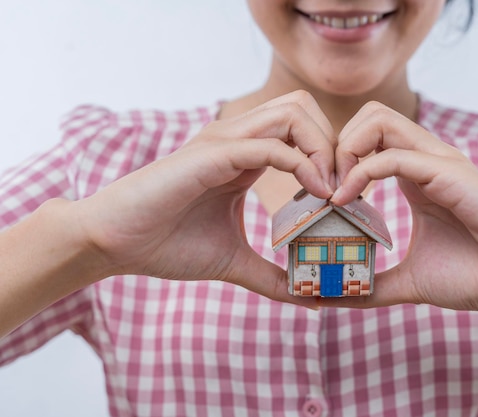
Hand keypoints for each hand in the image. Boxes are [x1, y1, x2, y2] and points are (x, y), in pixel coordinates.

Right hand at [71, 91, 334, 303]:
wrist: (115, 242)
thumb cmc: (167, 244)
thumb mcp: (234, 261)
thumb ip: (272, 275)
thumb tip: (308, 298)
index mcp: (245, 156)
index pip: (302, 131)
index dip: (332, 156)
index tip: (346, 197)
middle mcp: (238, 139)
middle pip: (304, 108)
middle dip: (334, 142)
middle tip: (345, 186)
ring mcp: (225, 142)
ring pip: (293, 113)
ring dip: (323, 146)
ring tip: (332, 190)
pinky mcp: (213, 154)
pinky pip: (270, 144)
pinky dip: (302, 164)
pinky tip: (316, 193)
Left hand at [323, 102, 477, 315]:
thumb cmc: (477, 276)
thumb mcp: (409, 279)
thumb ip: (372, 282)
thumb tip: (330, 296)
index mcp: (416, 175)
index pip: (367, 138)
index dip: (335, 159)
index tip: (318, 198)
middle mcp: (426, 160)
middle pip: (368, 115)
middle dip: (335, 144)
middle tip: (323, 187)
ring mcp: (439, 162)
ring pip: (378, 120)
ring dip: (345, 150)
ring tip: (333, 192)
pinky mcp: (450, 173)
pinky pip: (393, 155)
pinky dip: (361, 172)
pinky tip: (345, 201)